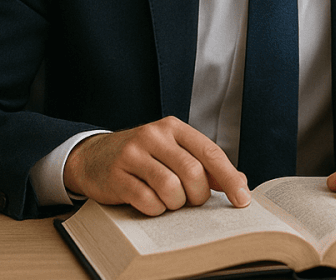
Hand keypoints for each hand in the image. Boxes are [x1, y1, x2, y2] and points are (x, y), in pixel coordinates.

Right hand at [63, 116, 251, 215]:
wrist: (93, 157)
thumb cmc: (142, 157)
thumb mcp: (173, 152)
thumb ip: (204, 164)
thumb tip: (240, 182)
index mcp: (173, 127)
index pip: (210, 152)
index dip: (229, 178)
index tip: (242, 199)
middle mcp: (153, 136)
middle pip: (193, 173)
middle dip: (198, 195)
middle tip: (191, 200)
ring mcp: (133, 154)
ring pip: (171, 189)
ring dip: (175, 203)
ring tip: (168, 200)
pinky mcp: (116, 176)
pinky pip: (148, 201)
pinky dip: (155, 209)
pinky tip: (150, 202)